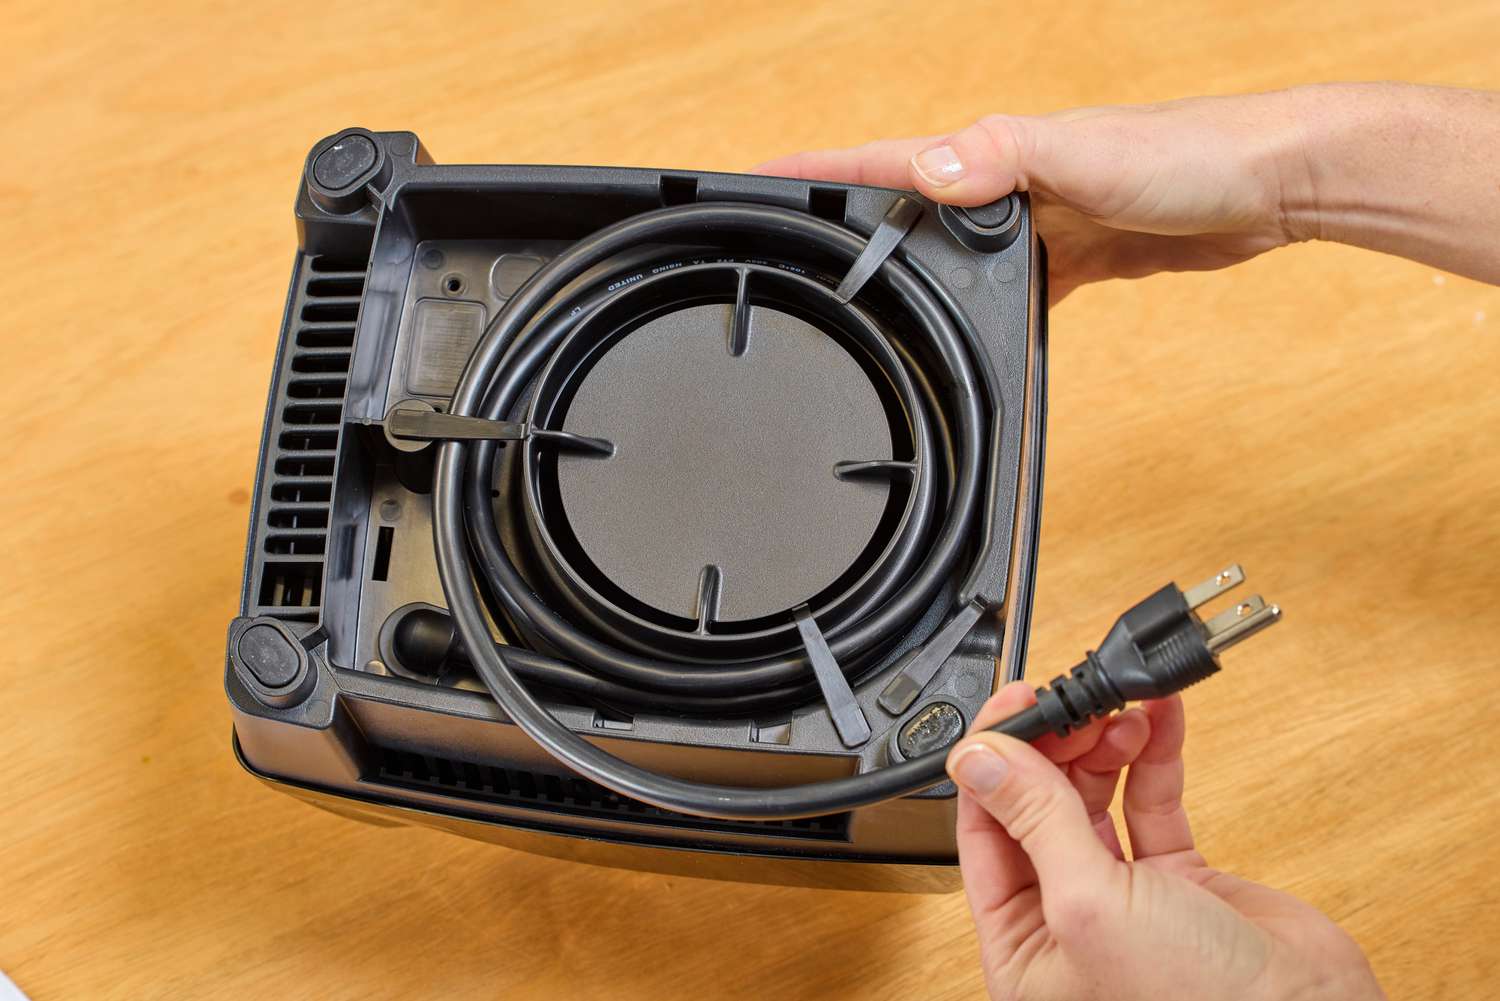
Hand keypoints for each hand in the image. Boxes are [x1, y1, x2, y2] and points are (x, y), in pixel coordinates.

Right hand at [756, 92, 1311, 303]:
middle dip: (844, 233)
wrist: (1269, 187)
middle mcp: (1002, 186)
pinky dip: (984, 312)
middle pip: (903, 213)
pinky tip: (971, 337)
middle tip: (787, 263)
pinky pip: (1009, 289)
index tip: (755, 185)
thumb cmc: (1187, 155)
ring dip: (910, 279)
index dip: (815, 175)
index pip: (881, 164)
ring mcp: (1035, 224)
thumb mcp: (1077, 154)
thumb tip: (922, 170)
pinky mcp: (1071, 258)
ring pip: (952, 258)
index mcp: (988, 154)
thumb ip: (999, 160)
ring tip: (856, 312)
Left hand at [943, 682, 1384, 1000]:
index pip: (984, 834)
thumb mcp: (1091, 905)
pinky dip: (1154, 759)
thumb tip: (979, 759)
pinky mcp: (1181, 883)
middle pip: (1036, 807)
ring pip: (1094, 799)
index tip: (1012, 707)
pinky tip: (1158, 718)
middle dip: (1055, 747)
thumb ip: (1035, 822)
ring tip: (1119, 708)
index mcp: (1022, 947)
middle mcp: (1065, 921)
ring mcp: (1125, 899)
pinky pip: (1152, 805)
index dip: (994, 763)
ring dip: (1104, 745)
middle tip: (1073, 702)